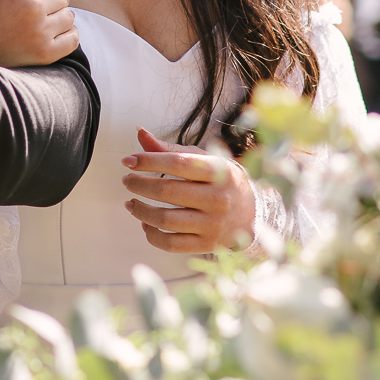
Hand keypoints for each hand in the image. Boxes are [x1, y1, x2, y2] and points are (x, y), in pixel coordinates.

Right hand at [0, 0, 78, 67]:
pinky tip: (46, 37)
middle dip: (49, 1)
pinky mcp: (44, 53)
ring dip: (56, 19)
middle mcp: (31, 4)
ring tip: (36, 24)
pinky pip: (72, 39)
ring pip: (68, 16)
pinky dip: (65, 38)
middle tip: (30, 11)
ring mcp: (39, 30)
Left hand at [122, 126, 255, 254]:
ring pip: (165, 220)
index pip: (177, 163)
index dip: (148, 161)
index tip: (128, 161)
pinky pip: (171, 244)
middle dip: (139, 185)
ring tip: (130, 203)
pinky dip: (152, 235)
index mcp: (218, 171)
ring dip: (140, 211)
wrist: (253, 214)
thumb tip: (140, 133)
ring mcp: (213, 225)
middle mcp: (217, 199)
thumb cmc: (220, 181)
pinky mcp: (207, 245)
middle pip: (167, 192)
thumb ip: (170, 149)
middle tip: (127, 180)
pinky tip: (145, 224)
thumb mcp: (203, 159)